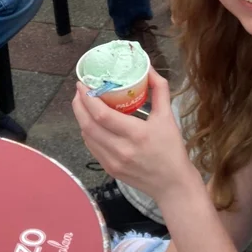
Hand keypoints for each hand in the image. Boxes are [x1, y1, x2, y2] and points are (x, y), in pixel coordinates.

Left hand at [72, 70, 197, 203]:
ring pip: (87, 137)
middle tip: (80, 90)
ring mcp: (113, 162)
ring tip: (83, 102)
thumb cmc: (171, 149)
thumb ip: (159, 89)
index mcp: (136, 135)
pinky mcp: (109, 169)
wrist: (172, 184)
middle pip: (88, 126)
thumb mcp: (168, 117)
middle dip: (79, 105)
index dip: (88, 99)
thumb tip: (148, 67)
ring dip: (81, 118)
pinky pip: (92, 147)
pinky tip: (90, 122)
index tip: (84, 84)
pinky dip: (88, 132)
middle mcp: (121, 150)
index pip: (102, 116)